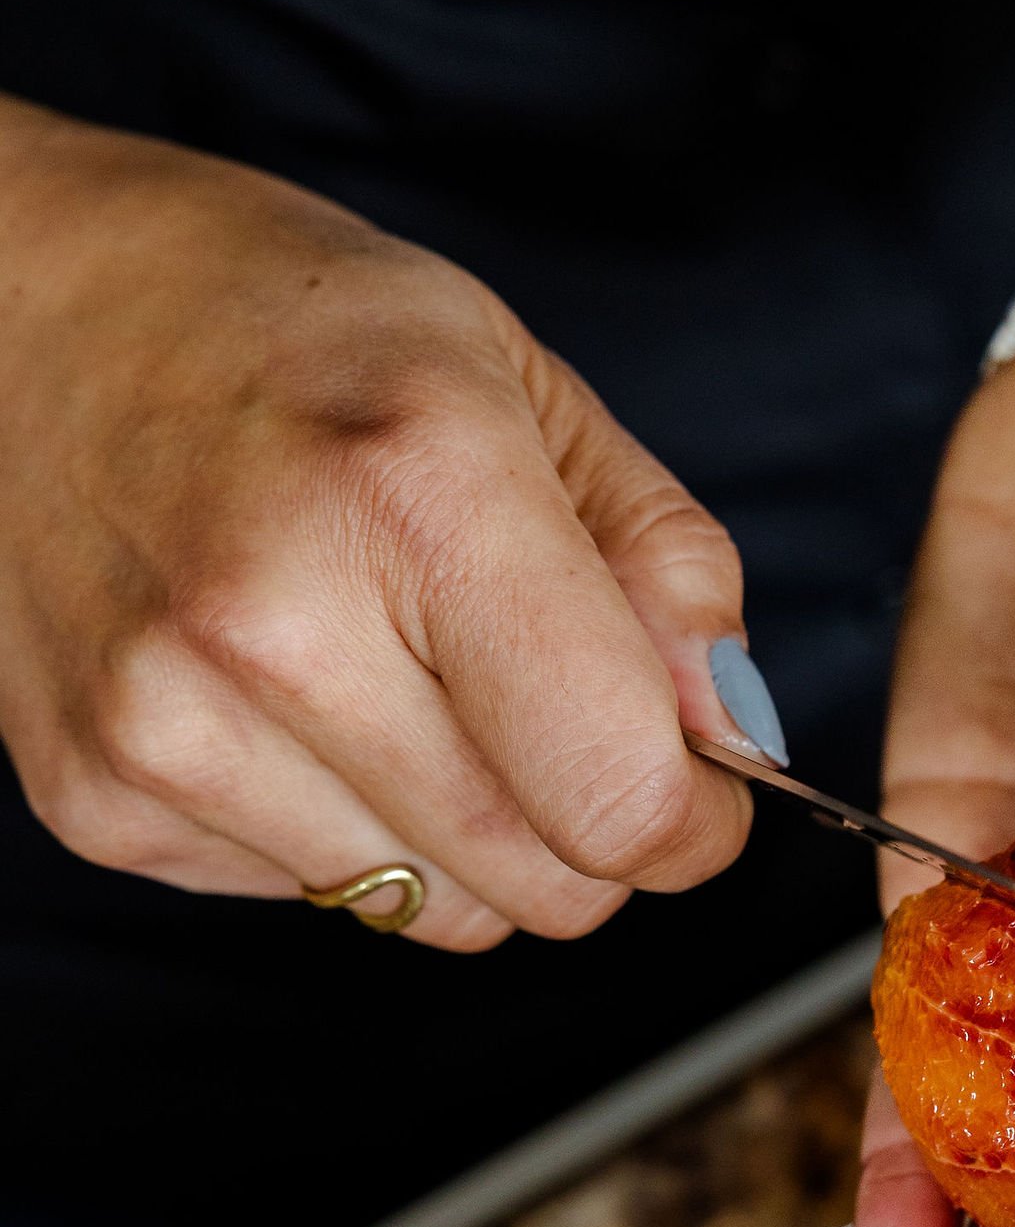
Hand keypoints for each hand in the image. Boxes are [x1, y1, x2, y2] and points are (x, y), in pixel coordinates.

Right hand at [0, 102, 765, 948]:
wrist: (16, 310)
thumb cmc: (281, 328)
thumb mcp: (520, 380)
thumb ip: (662, 565)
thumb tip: (731, 737)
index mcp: (419, 497)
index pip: (623, 799)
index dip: (694, 815)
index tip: (691, 778)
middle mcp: (278, 628)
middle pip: (544, 889)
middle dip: (588, 826)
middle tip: (545, 709)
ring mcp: (169, 727)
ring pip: (435, 916)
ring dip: (465, 835)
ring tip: (398, 677)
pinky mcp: (101, 797)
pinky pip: (315, 896)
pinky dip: (342, 824)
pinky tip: (290, 695)